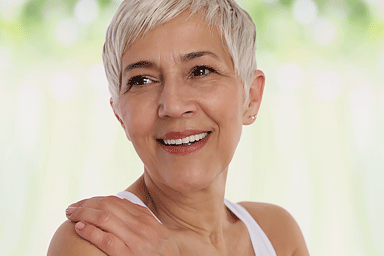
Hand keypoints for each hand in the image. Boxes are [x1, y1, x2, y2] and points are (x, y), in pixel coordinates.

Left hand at [65, 196, 179, 255]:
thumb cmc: (159, 247)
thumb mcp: (151, 227)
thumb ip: (136, 215)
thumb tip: (115, 203)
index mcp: (143, 216)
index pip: (114, 201)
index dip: (94, 200)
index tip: (81, 203)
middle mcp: (139, 225)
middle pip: (107, 206)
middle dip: (86, 205)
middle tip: (71, 208)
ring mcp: (135, 240)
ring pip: (105, 219)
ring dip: (83, 214)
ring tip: (71, 215)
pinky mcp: (128, 255)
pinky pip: (106, 240)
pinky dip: (90, 232)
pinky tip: (79, 228)